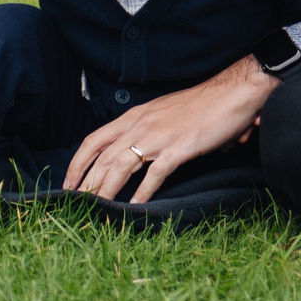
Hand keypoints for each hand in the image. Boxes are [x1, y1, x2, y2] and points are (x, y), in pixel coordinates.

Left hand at [65, 54, 277, 203]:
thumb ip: (147, 129)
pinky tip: (136, 206)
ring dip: (107, 190)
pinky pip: (155, 173)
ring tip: (97, 208)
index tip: (68, 182)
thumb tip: (139, 152)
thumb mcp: (163, 113)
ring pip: (122, 165)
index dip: (78, 162)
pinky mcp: (180, 147)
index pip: (95, 140)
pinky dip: (143, 192)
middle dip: (87, 182)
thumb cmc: (200, 104)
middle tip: (76, 203)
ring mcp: (159, 136)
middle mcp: (141, 124)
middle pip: (103, 157)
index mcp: (135, 116)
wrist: (231, 92)